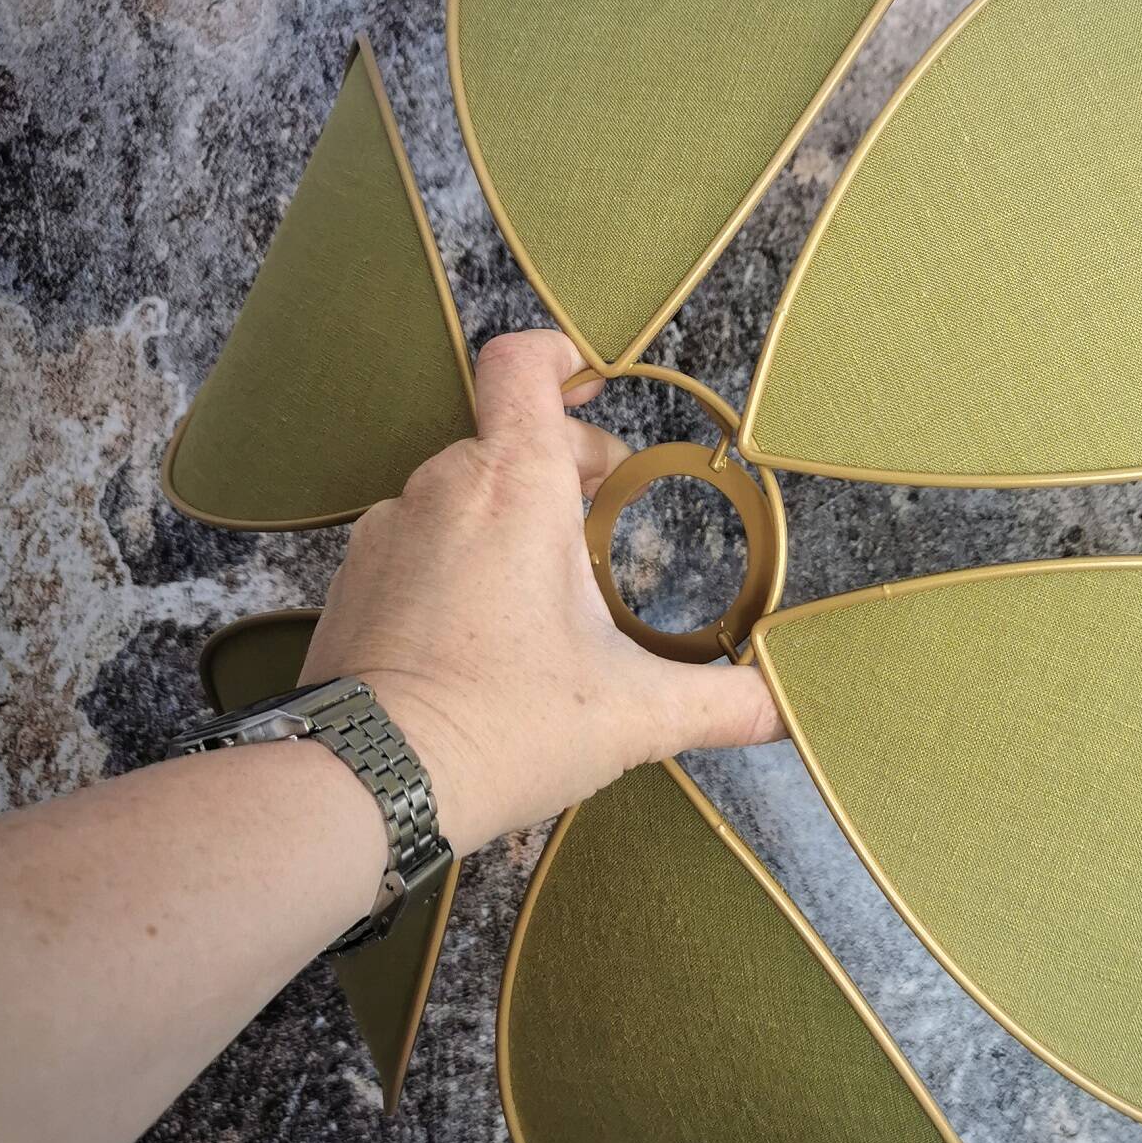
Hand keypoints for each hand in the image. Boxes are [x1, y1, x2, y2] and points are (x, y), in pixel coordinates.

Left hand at [300, 329, 782, 856]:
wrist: (368, 784)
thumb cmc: (503, 727)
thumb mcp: (635, 715)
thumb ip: (725, 703)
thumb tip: (788, 708)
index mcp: (516, 487)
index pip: (521, 365)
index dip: (559, 357)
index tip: (593, 381)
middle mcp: (442, 489)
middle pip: (508, 435)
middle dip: (565, 468)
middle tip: (604, 523)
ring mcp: (388, 532)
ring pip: (460, 491)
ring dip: (508, 517)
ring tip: (547, 590)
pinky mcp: (353, 581)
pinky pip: (417, 541)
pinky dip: (457, 560)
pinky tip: (484, 631)